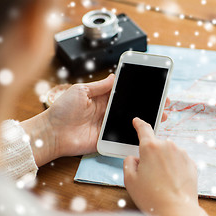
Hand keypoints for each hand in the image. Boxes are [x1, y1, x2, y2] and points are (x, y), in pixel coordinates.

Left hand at [21, 74, 169, 166]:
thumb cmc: (62, 110)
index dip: (138, 91)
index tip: (152, 87)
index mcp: (102, 98)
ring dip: (145, 119)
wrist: (52, 133)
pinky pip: (123, 137)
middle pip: (130, 107)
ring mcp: (108, 126)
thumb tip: (115, 76)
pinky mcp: (107, 140)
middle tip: (163, 103)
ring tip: (160, 116)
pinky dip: (134, 134)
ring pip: (130, 121)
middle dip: (146, 105)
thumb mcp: (81, 91)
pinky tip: (146, 131)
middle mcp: (107, 112)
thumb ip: (100, 86)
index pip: (124, 93)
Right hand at [123, 118, 213, 215]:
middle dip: (151, 156)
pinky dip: (174, 168)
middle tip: (149, 175)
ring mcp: (181, 153)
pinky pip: (178, 161)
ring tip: (162, 181)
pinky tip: (172, 182)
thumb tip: (135, 158)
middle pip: (156, 145)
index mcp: (150, 147)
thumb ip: (128, 163)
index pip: (144, 129)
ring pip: (168, 153)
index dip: (139, 124)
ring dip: (164, 162)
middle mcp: (168, 145)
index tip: (137, 121)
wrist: (177, 210)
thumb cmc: (151, 196)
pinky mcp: (191, 162)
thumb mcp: (130, 180)